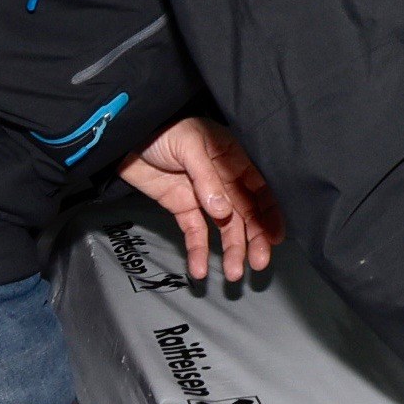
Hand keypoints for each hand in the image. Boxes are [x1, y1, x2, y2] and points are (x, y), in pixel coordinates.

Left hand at [116, 116, 282, 282]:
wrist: (127, 135)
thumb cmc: (165, 129)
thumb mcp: (191, 146)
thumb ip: (207, 179)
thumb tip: (223, 212)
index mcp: (234, 160)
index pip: (259, 190)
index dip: (270, 213)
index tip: (275, 237)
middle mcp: (224, 181)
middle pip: (246, 213)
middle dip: (253, 239)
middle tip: (258, 263)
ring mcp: (203, 196)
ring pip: (224, 228)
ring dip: (230, 250)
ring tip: (233, 273)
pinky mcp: (182, 208)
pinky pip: (194, 232)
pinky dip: (197, 251)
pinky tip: (199, 269)